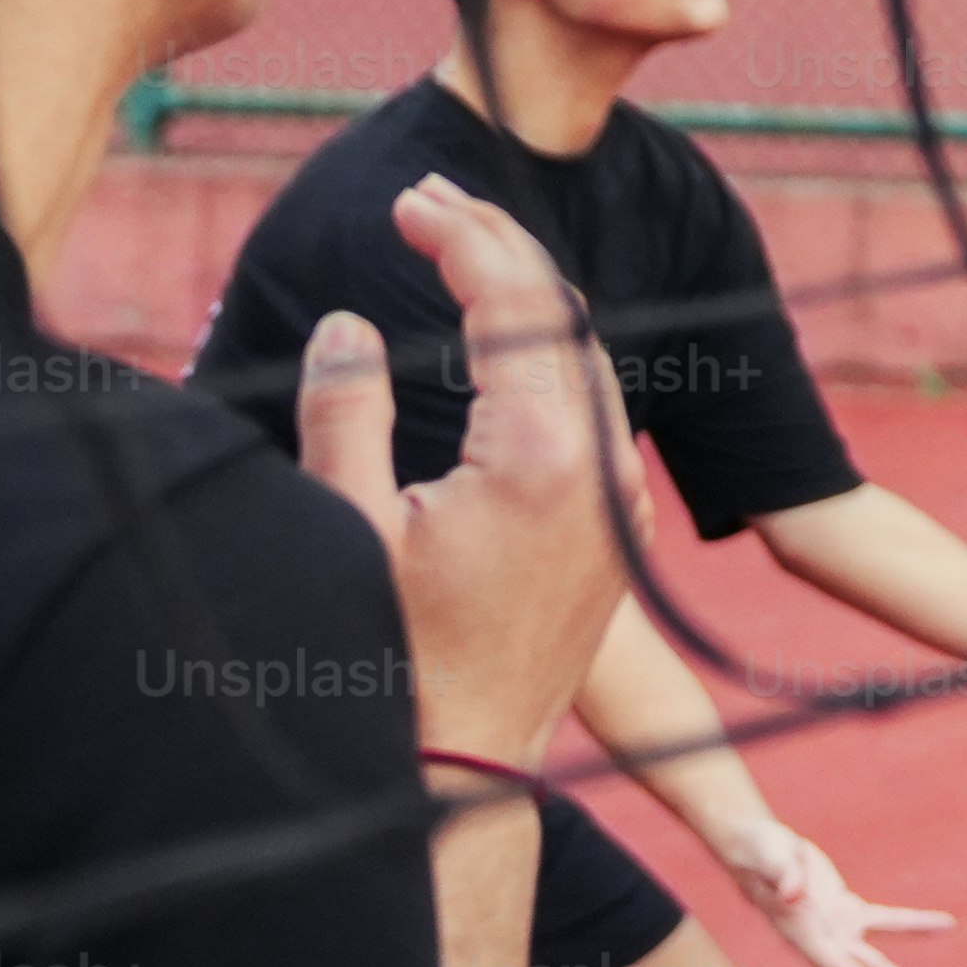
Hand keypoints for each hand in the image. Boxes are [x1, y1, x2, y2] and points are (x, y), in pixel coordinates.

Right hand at [299, 177, 634, 768]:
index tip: (410, 202)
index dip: (465, 238)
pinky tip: (501, 340)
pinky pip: (594, 410)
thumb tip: (347, 325)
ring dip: (525, 299)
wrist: (465, 765)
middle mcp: (604, 468)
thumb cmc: (395, 661)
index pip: (519, 305)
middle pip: (565, 317)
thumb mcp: (349, 531)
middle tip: (428, 200)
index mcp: (545, 457)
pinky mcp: (617, 527)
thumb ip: (346, 415)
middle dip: (497, 247)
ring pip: (587, 360)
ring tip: (457, 246)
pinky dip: (548, 358)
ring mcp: (621, 499)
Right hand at [726, 829, 954, 966]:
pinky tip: (944, 924)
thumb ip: (782, 875)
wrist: (755, 847)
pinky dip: (914, 925)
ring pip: (872, 965)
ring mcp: (835, 929)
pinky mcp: (846, 910)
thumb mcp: (769, 857)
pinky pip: (886, 921)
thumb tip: (793, 892)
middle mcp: (820, 940)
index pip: (831, 964)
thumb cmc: (759, 850)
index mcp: (801, 933)